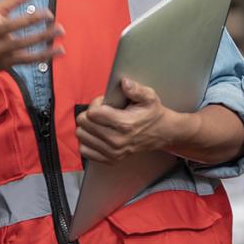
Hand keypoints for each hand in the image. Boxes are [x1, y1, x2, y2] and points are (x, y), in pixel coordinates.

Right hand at [0, 0, 59, 88]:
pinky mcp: (7, 62)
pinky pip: (28, 59)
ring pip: (22, 44)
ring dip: (42, 37)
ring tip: (60, 29)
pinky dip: (44, 55)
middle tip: (48, 13)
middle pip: (10, 26)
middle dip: (29, 20)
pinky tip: (59, 50)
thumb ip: (10, 0)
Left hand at [76, 78, 191, 163]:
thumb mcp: (148, 96)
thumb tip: (124, 83)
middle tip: (102, 112)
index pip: (92, 113)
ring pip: (81, 136)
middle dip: (90, 114)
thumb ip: (135, 89)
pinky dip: (87, 141)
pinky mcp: (110, 160)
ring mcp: (113, 153)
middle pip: (84, 124)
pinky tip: (96, 134)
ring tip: (100, 122)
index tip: (104, 103)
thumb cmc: (152, 114)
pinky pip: (84, 150)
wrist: (162, 133)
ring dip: (87, 127)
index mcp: (125, 124)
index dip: (96, 103)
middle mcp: (117, 141)